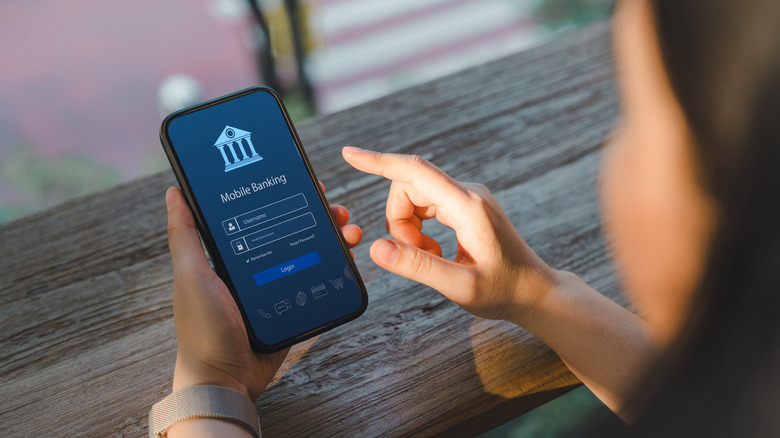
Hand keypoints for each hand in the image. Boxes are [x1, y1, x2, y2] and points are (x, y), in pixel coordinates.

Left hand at [165, 185, 361, 400]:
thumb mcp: (191, 276)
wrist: (227, 380)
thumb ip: (184, 235)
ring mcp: (276, 286)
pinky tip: (349, 256)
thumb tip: (174, 192)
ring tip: (349, 230)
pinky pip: (318, 280)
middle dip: (316, 214)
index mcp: (228, 254)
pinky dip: (336, 266)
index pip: (259, 213)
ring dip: (332, 236)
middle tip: (334, 207)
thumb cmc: (203, 328)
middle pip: (291, 229)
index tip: (301, 180)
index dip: (280, 194)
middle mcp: (254, 266)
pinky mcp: (294, 306)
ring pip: (310, 250)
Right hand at [342, 146, 557, 322]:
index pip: (415, 172)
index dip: (378, 162)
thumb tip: (376, 248)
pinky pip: (427, 206)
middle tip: (418, 256)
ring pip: (415, 198)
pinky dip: (420, 229)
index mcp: (468, 207)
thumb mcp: (459, 287)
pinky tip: (437, 252)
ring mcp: (468, 197)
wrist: (534, 292)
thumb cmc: (503, 291)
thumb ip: (417, 266)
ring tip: (432, 257)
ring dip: (409, 228)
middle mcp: (468, 193)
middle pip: (409, 189)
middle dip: (398, 223)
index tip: (349, 154)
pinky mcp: (466, 205)